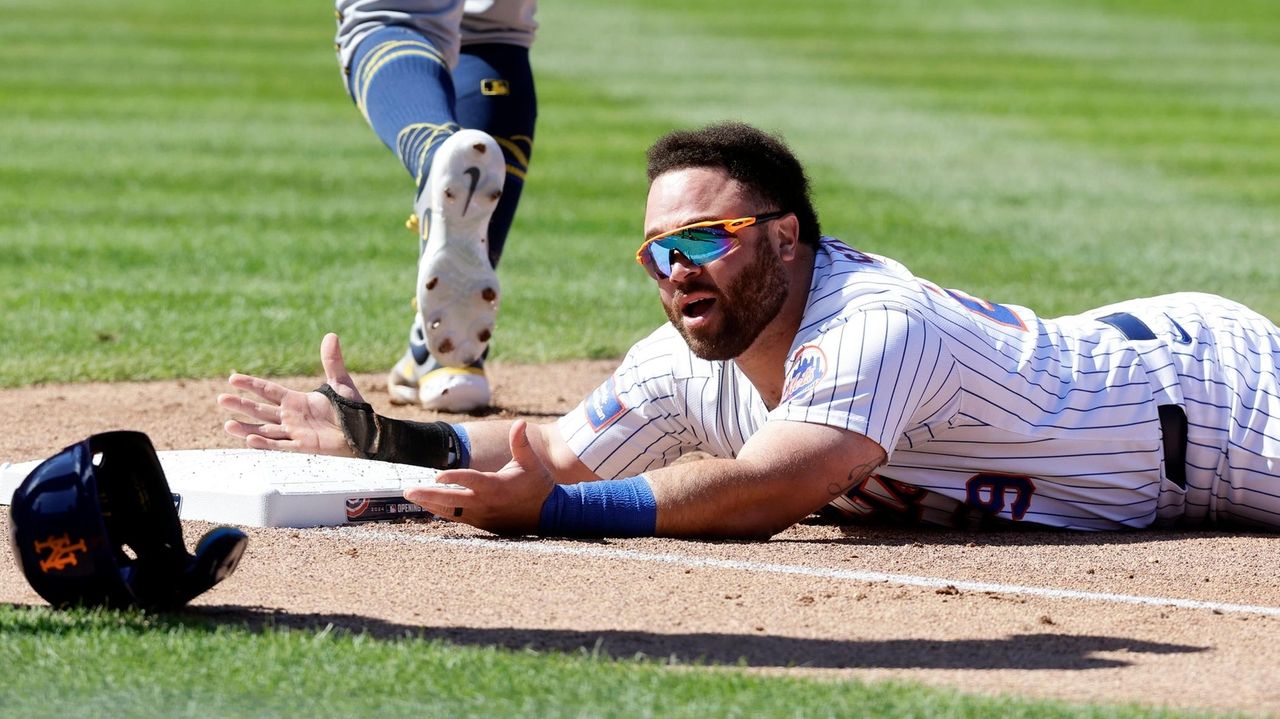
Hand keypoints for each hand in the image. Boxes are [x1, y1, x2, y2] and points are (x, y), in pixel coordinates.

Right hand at [217, 333, 362, 455]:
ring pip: (265, 430)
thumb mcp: (340, 383)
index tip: (232, 379)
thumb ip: (332, 362)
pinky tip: (250, 440)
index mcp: (296, 400)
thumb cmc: (352, 410)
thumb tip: (331, 336)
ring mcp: (295, 432)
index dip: (251, 385)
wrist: (365, 433)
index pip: (268, 391)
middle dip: (241, 405)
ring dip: (246, 428)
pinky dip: (266, 444)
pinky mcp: (303, 446)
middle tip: (221, 399)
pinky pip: (280, 445)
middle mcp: (291, 416)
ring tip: (227, 424)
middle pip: (260, 410)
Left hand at [405, 420, 555, 534]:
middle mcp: (485, 503)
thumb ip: (520, 443)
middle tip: (408, 490)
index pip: (469, 481)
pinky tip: (429, 505)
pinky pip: (456, 517)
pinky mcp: (481, 523)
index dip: (452, 478)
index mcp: (495, 486)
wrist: (548, 515)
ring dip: (430, 504)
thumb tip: (519, 422)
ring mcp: (481, 515)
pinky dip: (442, 511)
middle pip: (451, 501)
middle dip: (428, 495)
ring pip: (450, 511)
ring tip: (412, 496)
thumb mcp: (531, 462)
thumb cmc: (538, 485)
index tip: (436, 475)